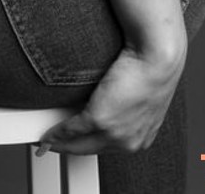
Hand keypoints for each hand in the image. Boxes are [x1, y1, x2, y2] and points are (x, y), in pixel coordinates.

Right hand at [36, 44, 184, 155]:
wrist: (156, 56)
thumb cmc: (154, 65)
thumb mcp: (142, 92)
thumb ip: (124, 104)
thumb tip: (108, 101)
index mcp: (142, 135)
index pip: (110, 147)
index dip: (90, 144)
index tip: (76, 142)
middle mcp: (129, 140)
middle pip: (92, 149)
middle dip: (71, 148)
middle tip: (55, 144)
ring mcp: (114, 132)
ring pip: (79, 144)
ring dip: (60, 143)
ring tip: (48, 138)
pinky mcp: (99, 118)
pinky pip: (71, 130)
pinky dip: (56, 132)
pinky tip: (48, 132)